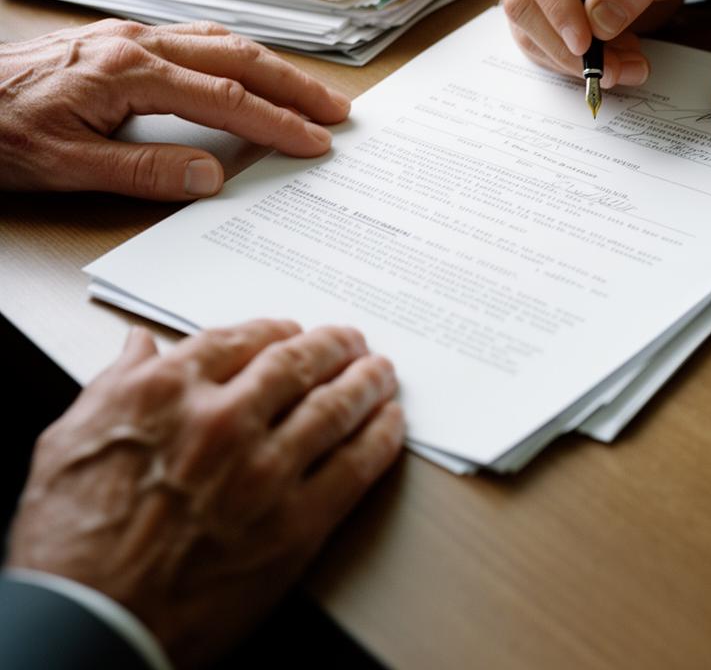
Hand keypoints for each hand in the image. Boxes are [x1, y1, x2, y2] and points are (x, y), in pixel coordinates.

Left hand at [0, 19, 350, 199]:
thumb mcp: (65, 167)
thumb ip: (144, 170)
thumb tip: (211, 175)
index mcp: (128, 72)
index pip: (226, 100)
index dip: (278, 124)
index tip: (315, 142)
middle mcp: (136, 43)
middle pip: (238, 57)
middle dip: (294, 85)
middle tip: (337, 110)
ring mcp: (128, 35)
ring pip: (220, 40)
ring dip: (271, 66)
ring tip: (307, 90)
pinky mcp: (118, 40)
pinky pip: (195, 38)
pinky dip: (236, 54)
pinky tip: (246, 66)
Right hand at [4, 319, 403, 667]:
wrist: (87, 631)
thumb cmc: (68, 543)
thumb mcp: (68, 442)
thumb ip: (114, 382)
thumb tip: (140, 344)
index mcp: (166, 393)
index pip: (240, 339)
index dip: (276, 330)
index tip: (292, 331)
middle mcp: (222, 420)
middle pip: (298, 363)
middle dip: (334, 345)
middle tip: (353, 340)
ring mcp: (265, 472)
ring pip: (336, 405)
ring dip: (368, 381)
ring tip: (382, 371)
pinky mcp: (297, 524)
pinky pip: (356, 466)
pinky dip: (382, 437)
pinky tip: (391, 422)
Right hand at [493, 0, 710, 86]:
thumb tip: (599, 22)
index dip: (556, 8)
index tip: (587, 42)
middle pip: (523, 4)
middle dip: (567, 45)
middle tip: (614, 68)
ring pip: (529, 32)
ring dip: (575, 60)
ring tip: (628, 63)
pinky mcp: (534, 6)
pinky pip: (541, 45)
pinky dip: (576, 62)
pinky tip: (615, 58)